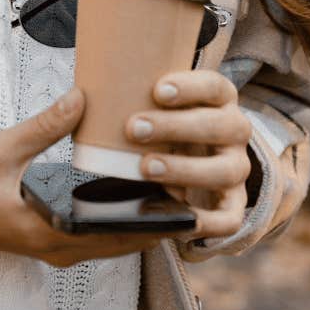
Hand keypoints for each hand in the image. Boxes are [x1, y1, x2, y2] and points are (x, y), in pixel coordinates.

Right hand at [0, 88, 177, 266]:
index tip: (179, 192)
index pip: (113, 232)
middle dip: (157, 219)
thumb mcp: (4, 148)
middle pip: (125, 243)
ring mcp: (59, 251)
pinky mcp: (57, 245)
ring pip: (116, 245)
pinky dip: (123, 224)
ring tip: (173, 189)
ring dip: (143, 222)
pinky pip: (102, 241)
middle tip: (188, 184)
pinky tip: (137, 197)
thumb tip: (84, 97)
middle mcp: (59, 249)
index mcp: (48, 230)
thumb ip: (45, 125)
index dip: (150, 216)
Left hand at [126, 69, 253, 242]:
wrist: (164, 169)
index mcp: (216, 101)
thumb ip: (114, 101)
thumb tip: (75, 99)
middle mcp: (233, 133)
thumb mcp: (138, 109)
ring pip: (228, 170)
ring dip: (188, 168)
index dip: (193, 87)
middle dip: (179, 127)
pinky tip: (179, 219)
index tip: (157, 90)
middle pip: (225, 126)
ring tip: (146, 167)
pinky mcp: (229, 206)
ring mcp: (235, 169)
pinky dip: (210, 222)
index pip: (217, 87)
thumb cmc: (150, 128)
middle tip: (135, 128)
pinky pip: (231, 219)